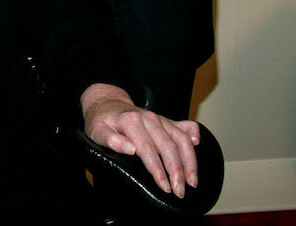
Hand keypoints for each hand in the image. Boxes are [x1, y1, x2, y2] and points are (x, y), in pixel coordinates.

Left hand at [81, 84, 199, 197]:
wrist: (107, 103)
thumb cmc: (101, 121)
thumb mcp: (96, 130)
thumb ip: (111, 140)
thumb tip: (130, 149)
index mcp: (131, 121)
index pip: (147, 149)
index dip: (157, 170)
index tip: (164, 187)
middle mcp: (149, 118)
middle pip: (168, 146)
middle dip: (177, 171)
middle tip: (180, 192)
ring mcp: (160, 119)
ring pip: (181, 139)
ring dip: (189, 161)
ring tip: (193, 181)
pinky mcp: (166, 121)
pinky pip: (184, 127)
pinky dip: (193, 135)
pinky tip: (198, 144)